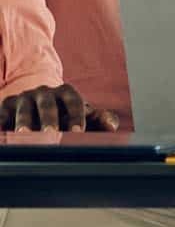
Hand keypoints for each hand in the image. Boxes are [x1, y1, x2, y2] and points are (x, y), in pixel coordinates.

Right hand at [0, 83, 119, 131]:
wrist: (39, 103)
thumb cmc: (66, 113)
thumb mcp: (83, 114)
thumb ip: (99, 119)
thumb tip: (112, 126)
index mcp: (66, 92)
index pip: (73, 101)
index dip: (76, 115)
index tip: (78, 131)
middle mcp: (45, 92)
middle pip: (48, 103)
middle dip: (50, 118)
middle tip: (51, 133)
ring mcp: (24, 98)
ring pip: (24, 108)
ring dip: (24, 121)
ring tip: (24, 134)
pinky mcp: (6, 106)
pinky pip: (3, 114)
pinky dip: (3, 122)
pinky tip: (3, 131)